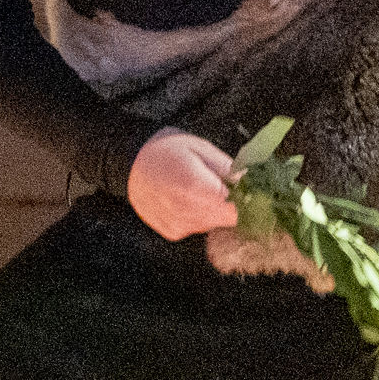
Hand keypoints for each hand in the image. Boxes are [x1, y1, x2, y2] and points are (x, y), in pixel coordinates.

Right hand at [125, 127, 240, 241]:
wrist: (130, 164)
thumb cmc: (165, 150)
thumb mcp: (200, 147)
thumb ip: (227, 166)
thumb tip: (248, 181)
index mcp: (195, 187)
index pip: (238, 207)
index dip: (244, 198)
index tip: (242, 189)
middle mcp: (186, 211)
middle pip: (227, 219)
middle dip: (229, 204)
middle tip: (219, 185)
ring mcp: (178, 224)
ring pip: (213, 224)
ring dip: (213, 210)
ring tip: (196, 190)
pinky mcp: (172, 232)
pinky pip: (196, 227)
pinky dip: (197, 216)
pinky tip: (184, 199)